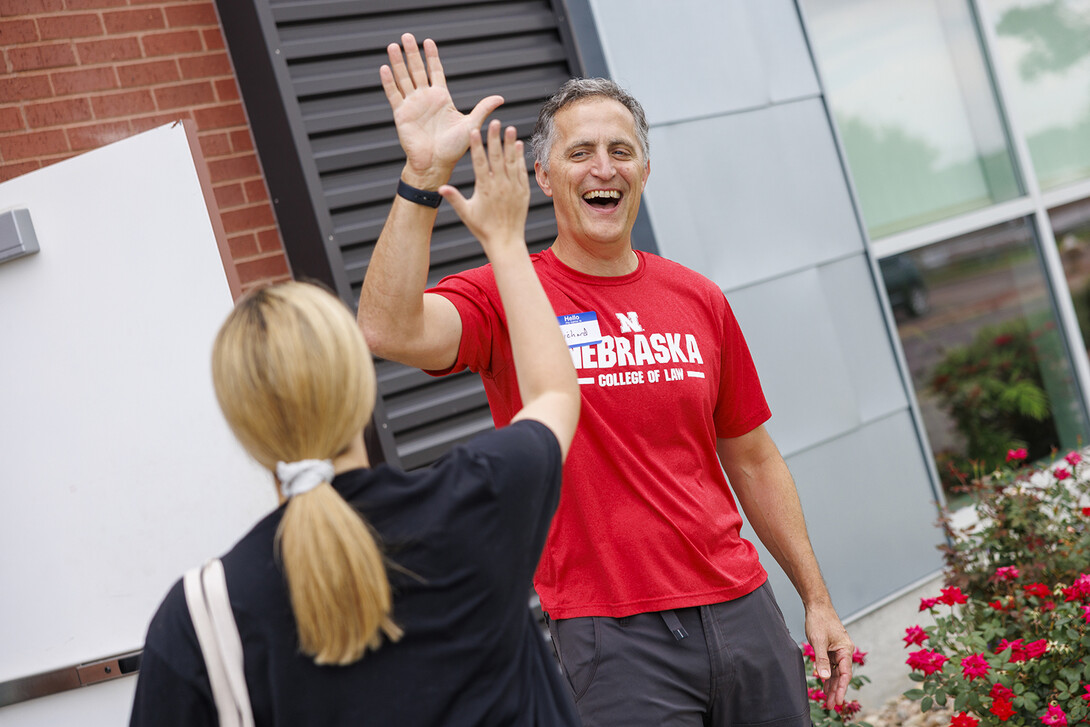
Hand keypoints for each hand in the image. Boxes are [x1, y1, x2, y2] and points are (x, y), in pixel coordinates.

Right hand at [380, 33, 503, 188]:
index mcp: (441, 98)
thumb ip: (483, 108)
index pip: (435, 71)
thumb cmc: (453, 149)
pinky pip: (394, 94)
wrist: (436, 164)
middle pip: (417, 70)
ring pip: (403, 78)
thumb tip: (500, 98)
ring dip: (398, 62)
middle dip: (412, 53)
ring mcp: (412, 105)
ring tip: (393, 46)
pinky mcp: (401, 114)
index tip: (428, 42)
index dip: (432, 57)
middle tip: (407, 36)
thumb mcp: (470, 124)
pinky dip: (389, 81)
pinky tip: (385, 67)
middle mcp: (425, 98)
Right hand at [439, 120, 528, 255]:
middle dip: (494, 138)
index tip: (474, 131)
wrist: (506, 241)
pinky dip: (520, 158)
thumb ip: (454, 198)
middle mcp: (499, 185)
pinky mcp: (523, 191)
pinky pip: (521, 171)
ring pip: (511, 161)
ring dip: (509, 144)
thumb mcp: (466, 213)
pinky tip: (518, 145)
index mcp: (484, 189)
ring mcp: (513, 187)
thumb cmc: (483, 229)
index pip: (479, 162)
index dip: (477, 146)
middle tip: (494, 122)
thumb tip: (440, 187)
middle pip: (496, 157)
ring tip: (509, 128)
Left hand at [805, 604, 853, 708]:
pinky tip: (824, 685)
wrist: (816, 605)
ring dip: (831, 685)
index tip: (837, 701)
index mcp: (845, 649)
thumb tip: (826, 678)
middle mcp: (844, 651)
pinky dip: (827, 675)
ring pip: (836, 672)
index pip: (845, 673)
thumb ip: (822, 660)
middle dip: (836, 691)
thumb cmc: (819, 620)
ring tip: (828, 700)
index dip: (841, 689)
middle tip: (831, 705)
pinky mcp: (831, 648)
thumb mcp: (819, 641)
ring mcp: (837, 650)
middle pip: (841, 675)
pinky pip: (830, 665)